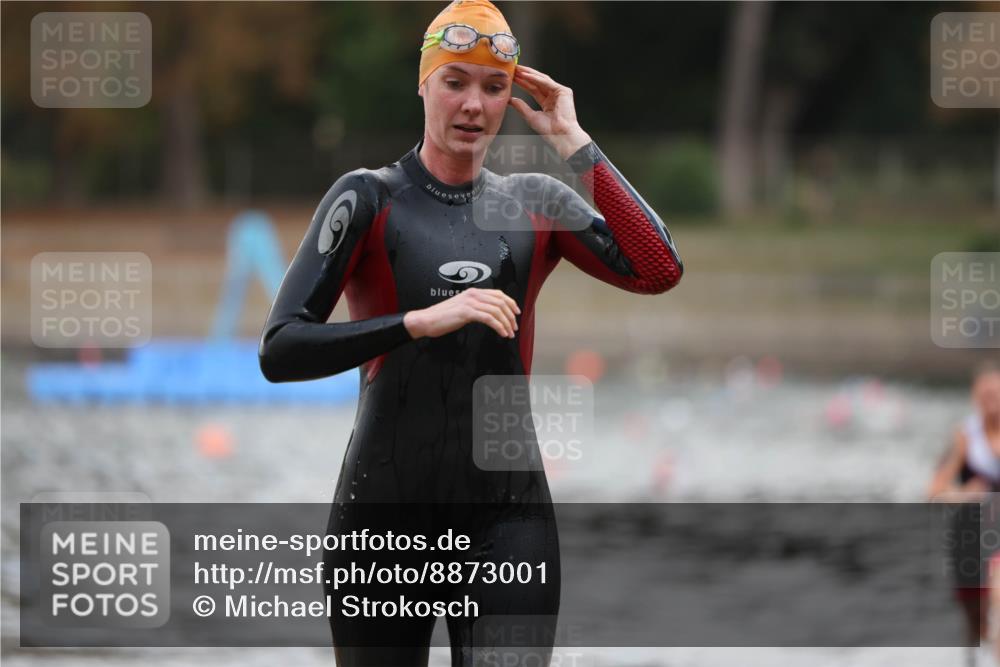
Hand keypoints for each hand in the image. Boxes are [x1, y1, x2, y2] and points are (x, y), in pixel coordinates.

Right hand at [403, 288, 519, 339]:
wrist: (427, 320)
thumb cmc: (443, 317)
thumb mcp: (462, 308)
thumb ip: (475, 308)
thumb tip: (488, 315)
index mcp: (473, 292)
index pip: (498, 294)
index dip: (511, 303)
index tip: (516, 313)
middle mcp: (473, 294)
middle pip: (500, 302)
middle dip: (510, 316)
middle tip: (514, 327)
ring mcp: (470, 302)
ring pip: (497, 311)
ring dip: (506, 323)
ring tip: (509, 333)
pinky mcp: (467, 312)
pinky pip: (489, 318)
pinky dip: (499, 326)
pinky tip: (502, 333)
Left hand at [508, 65, 591, 159]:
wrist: (560, 136)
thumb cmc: (550, 131)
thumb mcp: (531, 116)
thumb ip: (521, 107)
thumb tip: (511, 100)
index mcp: (547, 102)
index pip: (533, 89)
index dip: (522, 83)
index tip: (512, 77)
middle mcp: (553, 96)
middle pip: (537, 82)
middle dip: (525, 75)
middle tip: (514, 69)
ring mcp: (559, 92)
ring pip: (542, 79)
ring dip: (529, 74)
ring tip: (518, 69)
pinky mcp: (564, 91)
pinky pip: (547, 82)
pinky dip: (536, 78)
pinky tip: (526, 75)